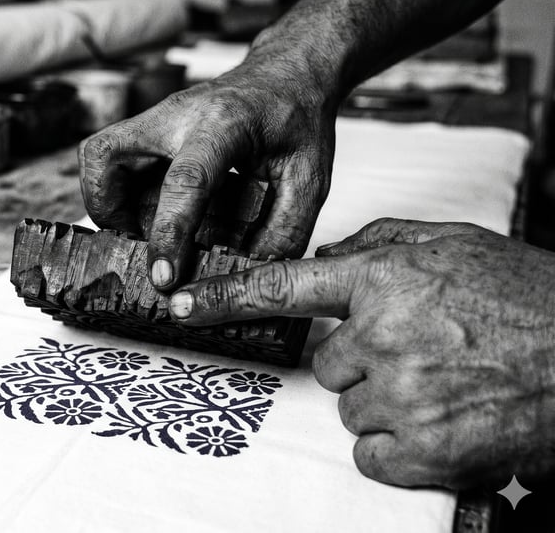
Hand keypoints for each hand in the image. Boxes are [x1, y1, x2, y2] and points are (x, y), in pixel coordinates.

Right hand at [78, 57, 336, 291]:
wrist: (287, 72)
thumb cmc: (298, 120)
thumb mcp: (309, 178)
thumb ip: (282, 231)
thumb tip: (248, 279)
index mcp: (223, 125)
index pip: (185, 180)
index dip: (169, 233)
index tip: (163, 277)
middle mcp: (176, 115)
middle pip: (105, 155)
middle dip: (106, 210)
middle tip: (136, 241)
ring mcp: (155, 117)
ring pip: (97, 157)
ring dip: (106, 202)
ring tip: (140, 229)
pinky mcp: (147, 127)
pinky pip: (110, 160)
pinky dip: (117, 192)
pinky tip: (147, 210)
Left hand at [167, 218, 554, 487]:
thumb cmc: (532, 303)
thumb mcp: (458, 246)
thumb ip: (383, 243)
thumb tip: (325, 259)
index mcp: (388, 276)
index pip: (282, 286)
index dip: (222, 296)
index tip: (178, 302)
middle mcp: (384, 331)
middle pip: (324, 362)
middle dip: (361, 361)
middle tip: (424, 355)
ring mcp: (401, 393)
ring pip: (348, 407)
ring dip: (386, 404)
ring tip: (446, 386)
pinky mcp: (421, 449)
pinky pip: (370, 455)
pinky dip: (400, 448)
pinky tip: (446, 421)